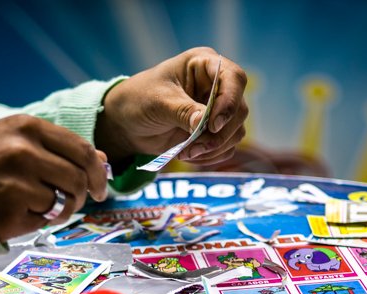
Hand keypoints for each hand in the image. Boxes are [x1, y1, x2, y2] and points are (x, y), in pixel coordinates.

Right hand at [0, 115, 108, 241]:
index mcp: (25, 127)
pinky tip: (16, 213)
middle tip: (69, 202)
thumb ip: (55, 147)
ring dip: (59, 210)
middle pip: (78, 179)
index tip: (99, 187)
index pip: (81, 149)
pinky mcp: (11, 212)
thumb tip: (101, 161)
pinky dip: (37, 221)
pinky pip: (44, 220)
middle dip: (80, 195)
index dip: (96, 172)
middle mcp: (23, 151)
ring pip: (64, 202)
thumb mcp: (12, 140)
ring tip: (36, 207)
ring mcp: (17, 182)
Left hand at [95, 47, 248, 166]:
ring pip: (235, 132)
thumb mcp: (159, 102)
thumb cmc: (139, 100)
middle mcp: (216, 85)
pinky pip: (226, 147)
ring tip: (187, 153)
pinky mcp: (213, 132)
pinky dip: (211, 156)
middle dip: (219, 134)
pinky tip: (189, 155)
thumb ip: (184, 111)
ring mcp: (217, 110)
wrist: (127, 124)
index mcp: (204, 64)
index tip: (213, 125)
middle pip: (239, 110)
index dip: (229, 102)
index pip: (234, 79)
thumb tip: (206, 124)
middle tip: (195, 147)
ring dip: (214, 148)